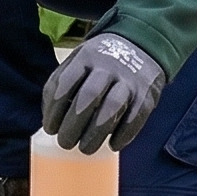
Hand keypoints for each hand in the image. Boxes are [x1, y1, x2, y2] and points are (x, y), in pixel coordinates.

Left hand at [44, 33, 166, 152]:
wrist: (142, 46)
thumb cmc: (99, 64)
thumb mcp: (78, 62)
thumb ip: (62, 85)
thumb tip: (49, 120)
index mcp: (86, 58)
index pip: (66, 83)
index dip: (55, 109)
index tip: (50, 129)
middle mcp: (108, 67)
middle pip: (88, 96)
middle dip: (73, 124)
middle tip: (65, 143)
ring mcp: (129, 80)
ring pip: (112, 107)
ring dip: (96, 133)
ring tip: (86, 149)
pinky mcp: (147, 94)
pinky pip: (135, 117)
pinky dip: (124, 134)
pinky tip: (113, 145)